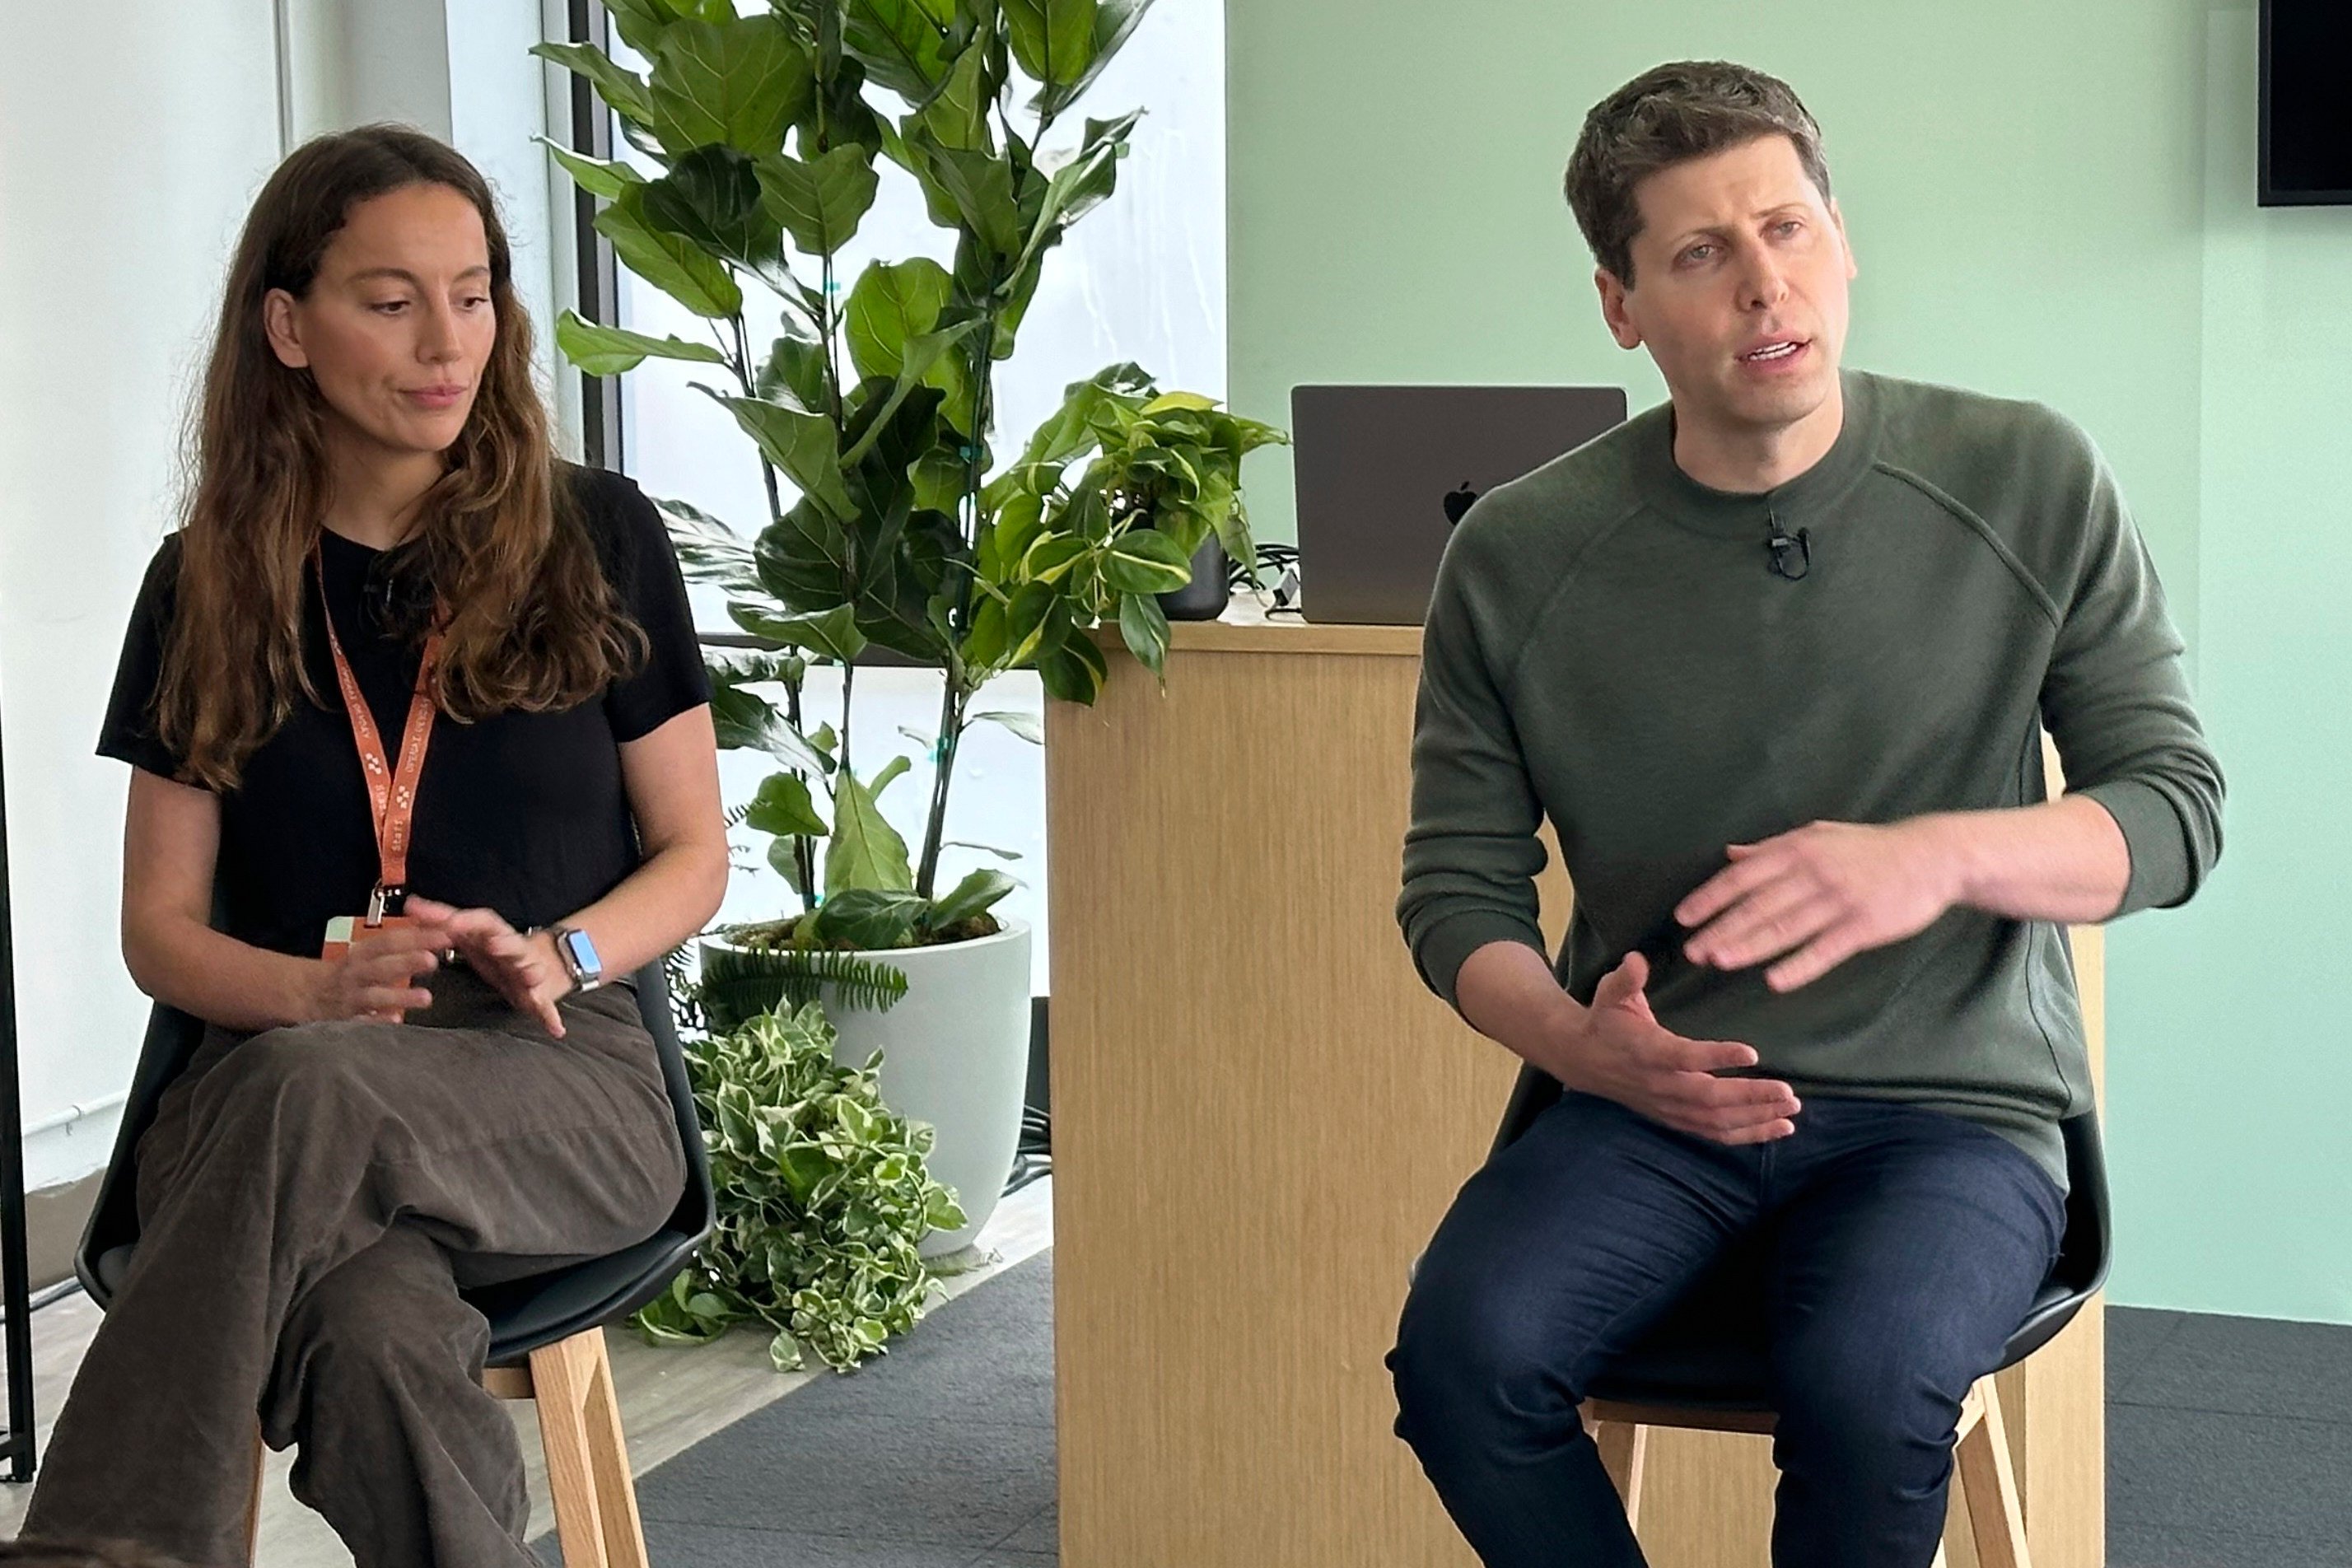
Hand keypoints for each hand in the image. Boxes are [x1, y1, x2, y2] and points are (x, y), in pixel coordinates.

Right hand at [310, 916, 455, 1023]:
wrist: (302, 994)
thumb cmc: (347, 973)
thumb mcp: (365, 955)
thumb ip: (395, 947)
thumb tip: (431, 930)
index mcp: (362, 955)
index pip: (389, 942)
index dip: (416, 937)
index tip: (444, 934)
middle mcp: (356, 974)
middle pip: (382, 966)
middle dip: (407, 962)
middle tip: (432, 961)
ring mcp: (349, 998)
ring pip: (374, 996)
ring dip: (399, 996)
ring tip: (425, 998)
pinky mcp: (344, 1021)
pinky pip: (361, 1023)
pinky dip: (377, 1022)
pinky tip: (396, 1021)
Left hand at [402, 896, 572, 1036]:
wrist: (538, 962)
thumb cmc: (494, 948)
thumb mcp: (468, 932)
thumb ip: (440, 919)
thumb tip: (410, 905)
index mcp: (494, 932)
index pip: (482, 922)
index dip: (467, 921)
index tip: (450, 922)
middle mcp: (513, 948)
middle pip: (510, 943)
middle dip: (503, 943)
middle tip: (493, 945)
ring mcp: (527, 970)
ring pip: (531, 969)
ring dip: (532, 972)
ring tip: (532, 976)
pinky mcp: (537, 995)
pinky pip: (545, 1005)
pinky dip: (550, 1016)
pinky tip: (555, 1029)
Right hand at [1554, 952, 1798, 1143]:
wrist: (1582, 1060)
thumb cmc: (1605, 1020)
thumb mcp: (1610, 993)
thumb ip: (1627, 978)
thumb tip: (1637, 958)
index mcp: (1648, 1051)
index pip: (1685, 1057)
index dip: (1717, 1058)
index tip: (1751, 1053)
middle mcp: (1660, 1085)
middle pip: (1709, 1099)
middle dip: (1751, 1098)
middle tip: (1788, 1093)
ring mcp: (1669, 1106)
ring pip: (1716, 1121)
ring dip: (1756, 1119)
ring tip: (1791, 1111)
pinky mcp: (1675, 1118)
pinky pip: (1714, 1133)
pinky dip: (1747, 1135)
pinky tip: (1778, 1130)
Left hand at [1676, 818, 1958, 991]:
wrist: (1931, 855)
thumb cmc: (1867, 847)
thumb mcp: (1818, 835)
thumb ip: (1771, 848)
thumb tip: (1729, 854)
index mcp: (1797, 849)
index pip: (1743, 876)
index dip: (1711, 897)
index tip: (1684, 918)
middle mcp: (1813, 873)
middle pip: (1758, 905)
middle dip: (1720, 928)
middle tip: (1691, 951)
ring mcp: (1839, 900)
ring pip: (1785, 928)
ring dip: (1749, 946)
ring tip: (1719, 961)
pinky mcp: (1864, 926)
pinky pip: (1825, 950)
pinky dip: (1798, 966)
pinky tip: (1774, 980)